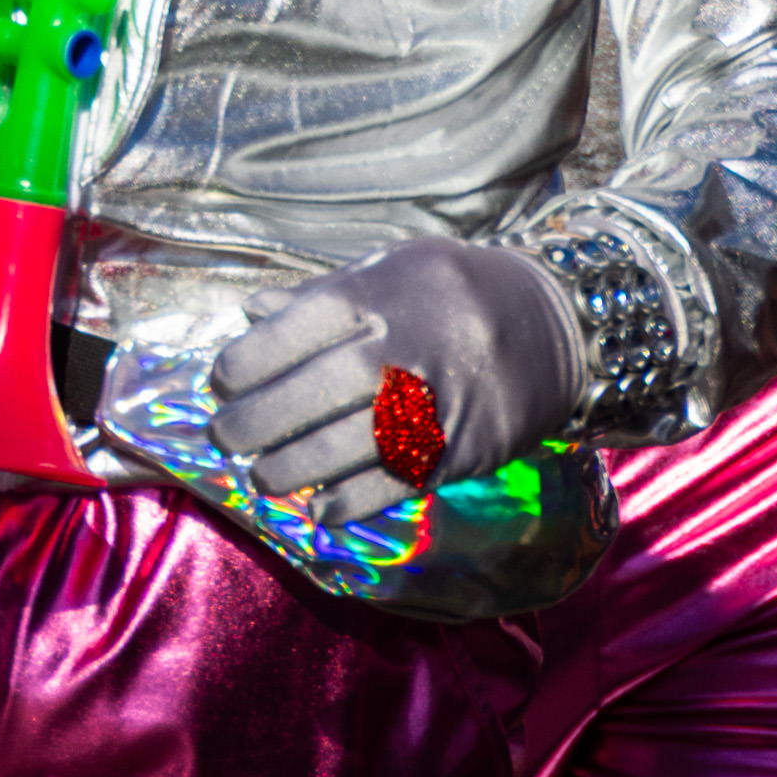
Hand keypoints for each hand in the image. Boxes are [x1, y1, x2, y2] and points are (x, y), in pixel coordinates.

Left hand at [209, 238, 586, 522]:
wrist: (554, 327)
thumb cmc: (453, 293)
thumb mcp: (390, 269)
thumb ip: (320, 293)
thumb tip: (252, 312)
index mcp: (380, 295)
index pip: (298, 327)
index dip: (249, 359)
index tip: (221, 380)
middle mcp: (406, 347)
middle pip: (318, 390)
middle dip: (260, 419)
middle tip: (224, 436)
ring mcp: (437, 401)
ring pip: (352, 443)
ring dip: (296, 466)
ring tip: (261, 476)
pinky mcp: (463, 448)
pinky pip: (398, 481)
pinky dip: (354, 499)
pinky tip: (319, 507)